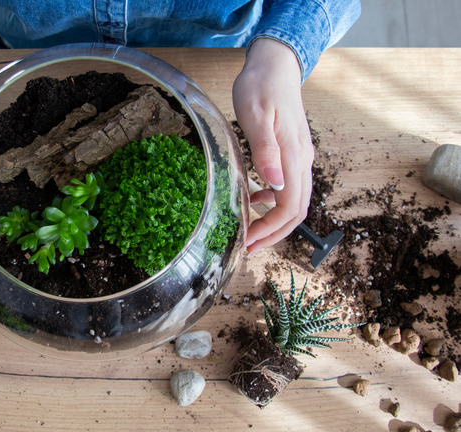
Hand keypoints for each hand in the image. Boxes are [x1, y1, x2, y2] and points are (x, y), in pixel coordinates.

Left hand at [232, 37, 313, 254]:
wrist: (276, 65)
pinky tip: (253, 200)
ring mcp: (299, 157)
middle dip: (273, 234)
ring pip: (294, 201)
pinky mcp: (292, 152)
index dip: (271, 230)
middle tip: (248, 248)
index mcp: (294, 156)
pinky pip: (288, 186)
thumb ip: (265, 152)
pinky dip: (273, 201)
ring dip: (274, 221)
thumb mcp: (256, 117)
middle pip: (296, 211)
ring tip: (249, 232)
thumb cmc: (261, 87)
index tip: (248, 242)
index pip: (290, 207)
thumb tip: (275, 186)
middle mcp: (302, 160)